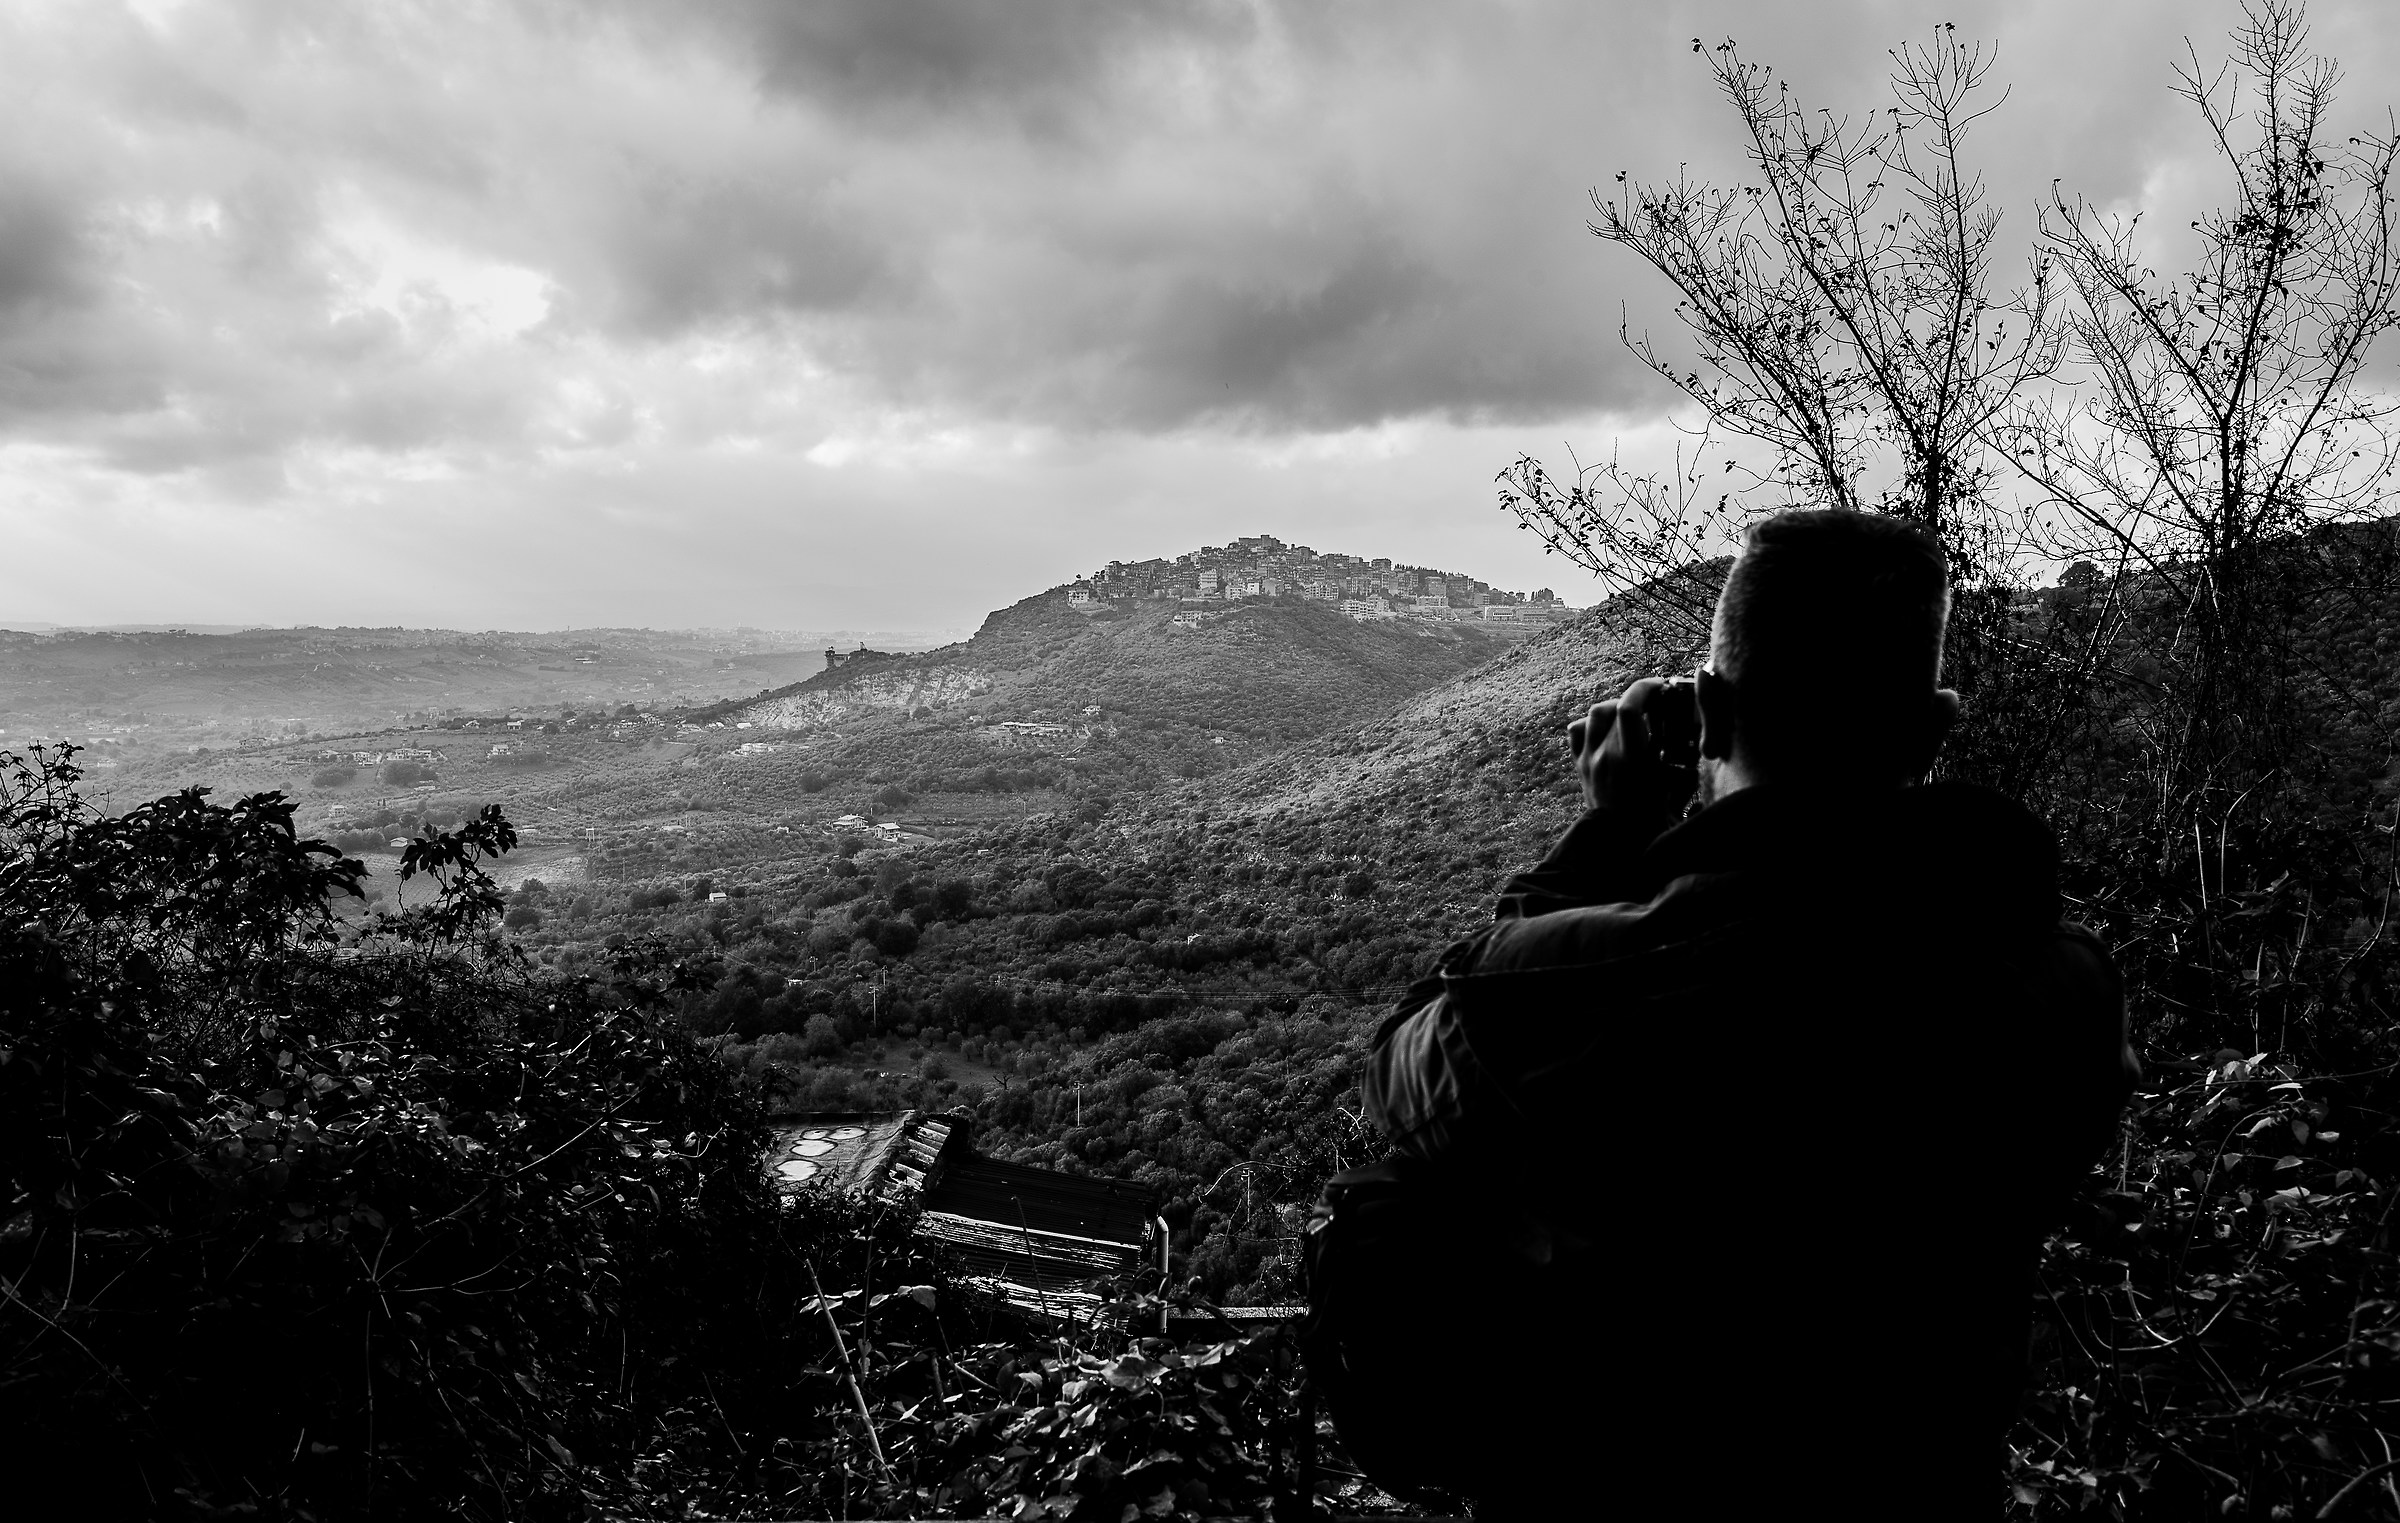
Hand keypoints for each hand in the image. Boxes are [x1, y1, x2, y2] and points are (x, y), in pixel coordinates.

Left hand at [1567, 678, 1696, 825]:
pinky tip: (1608, 729)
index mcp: (1631, 761)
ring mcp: (1589, 760)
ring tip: (1633, 713)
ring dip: (1616, 707)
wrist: (1616, 847)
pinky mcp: (1580, 766)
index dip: (1646, 689)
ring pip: (1596, 714)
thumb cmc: (1652, 825)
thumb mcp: (1676, 795)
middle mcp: (1606, 756)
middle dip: (1638, 697)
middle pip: (1615, 706)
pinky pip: (1578, 731)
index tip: (1662, 686)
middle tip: (1656, 699)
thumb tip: (1705, 742)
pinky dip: (1592, 723)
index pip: (1630, 708)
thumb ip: (1688, 766)